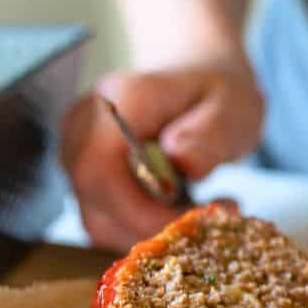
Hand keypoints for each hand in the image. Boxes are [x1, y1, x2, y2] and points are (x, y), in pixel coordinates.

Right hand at [60, 54, 263, 249]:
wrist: (196, 76)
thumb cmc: (215, 91)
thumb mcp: (232, 106)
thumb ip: (208, 133)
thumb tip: (180, 160)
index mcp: (119, 101)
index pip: (100, 170)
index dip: (139, 211)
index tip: (193, 219)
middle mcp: (83, 125)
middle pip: (95, 202)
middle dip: (153, 226)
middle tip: (209, 217)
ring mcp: (76, 150)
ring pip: (98, 220)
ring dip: (150, 231)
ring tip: (198, 209)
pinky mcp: (83, 173)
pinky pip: (104, 220)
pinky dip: (142, 227)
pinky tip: (177, 210)